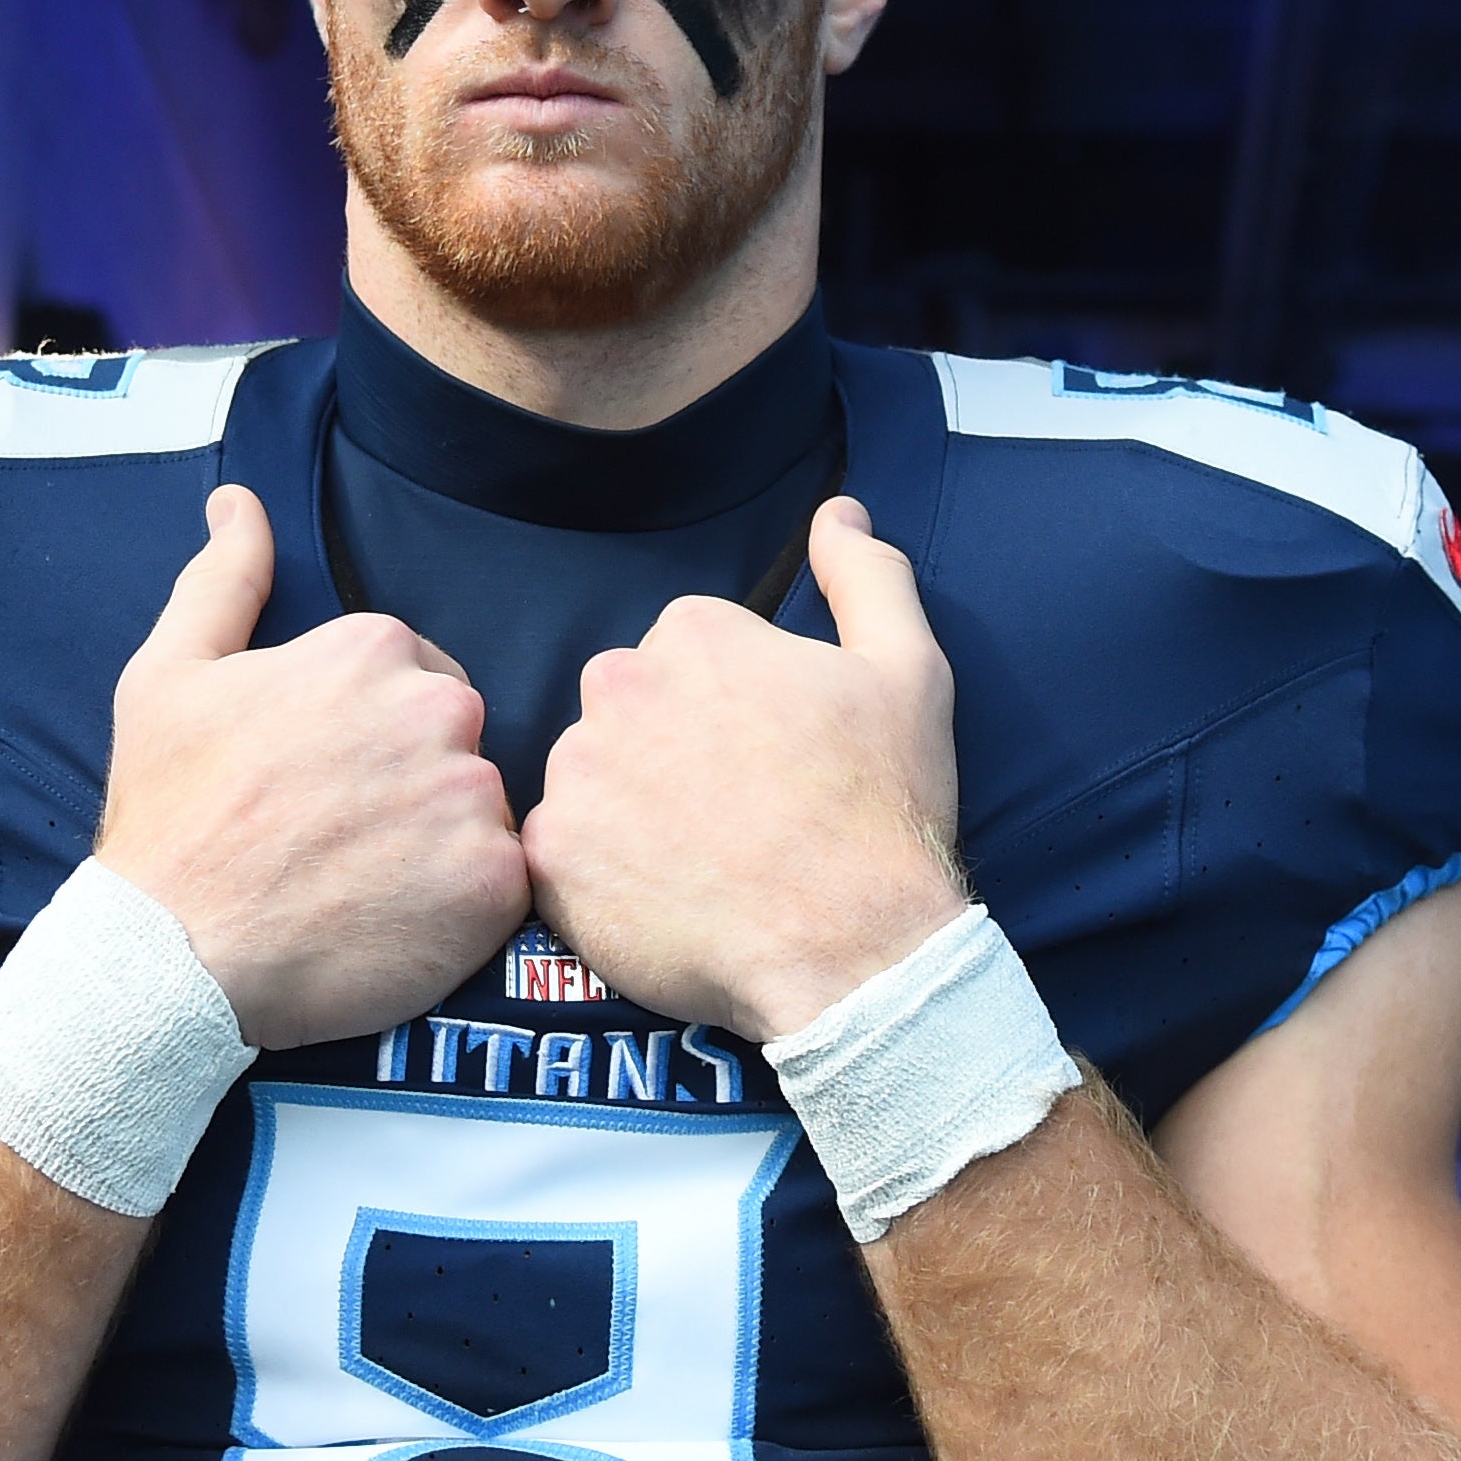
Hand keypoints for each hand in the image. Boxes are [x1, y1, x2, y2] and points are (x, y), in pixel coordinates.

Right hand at [93, 487, 526, 1047]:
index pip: (415, 679)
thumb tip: (239, 501)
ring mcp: (471, 799)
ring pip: (481, 812)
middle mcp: (438, 711)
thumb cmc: (168, 815)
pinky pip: (504, 884)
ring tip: (359, 887)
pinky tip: (393, 925)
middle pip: (456, 742)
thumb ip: (225, 579)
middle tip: (337, 840)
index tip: (318, 783)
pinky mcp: (496, 884)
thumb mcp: (170, 675)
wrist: (171, 959)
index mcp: (374, 651)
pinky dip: (461, 909)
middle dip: (410, 784)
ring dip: (437, 847)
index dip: (365, 738)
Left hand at [521, 498, 968, 1040]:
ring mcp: (577, 774)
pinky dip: (602, 876)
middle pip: (629, 708)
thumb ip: (866, 576)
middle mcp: (618, 686)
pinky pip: (562, 853)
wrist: (851, 950)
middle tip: (734, 814)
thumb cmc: (883, 811)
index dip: (733, 710)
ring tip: (700, 862)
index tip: (769, 759)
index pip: (687, 653)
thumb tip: (841, 510)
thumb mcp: (908, 671)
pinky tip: (663, 899)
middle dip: (669, 750)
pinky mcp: (551, 857)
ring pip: (591, 776)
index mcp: (694, 634)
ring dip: (630, 809)